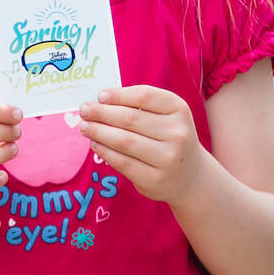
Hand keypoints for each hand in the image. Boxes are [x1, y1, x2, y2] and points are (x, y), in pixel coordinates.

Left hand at [78, 85, 204, 203]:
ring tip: (85, 126)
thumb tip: (100, 101)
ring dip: (99, 132)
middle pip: (130, 118)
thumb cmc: (168, 137)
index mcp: (179, 110)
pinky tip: (95, 144)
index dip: (118, 95)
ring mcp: (168, 158)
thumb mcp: (166, 116)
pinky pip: (122, 162)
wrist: (189, 176)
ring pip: (124, 141)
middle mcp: (178, 133)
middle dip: (102, 113)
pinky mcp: (155, 179)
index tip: (100, 95)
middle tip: (84, 110)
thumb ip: (139, 106)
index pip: (144, 96)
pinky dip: (104, 151)